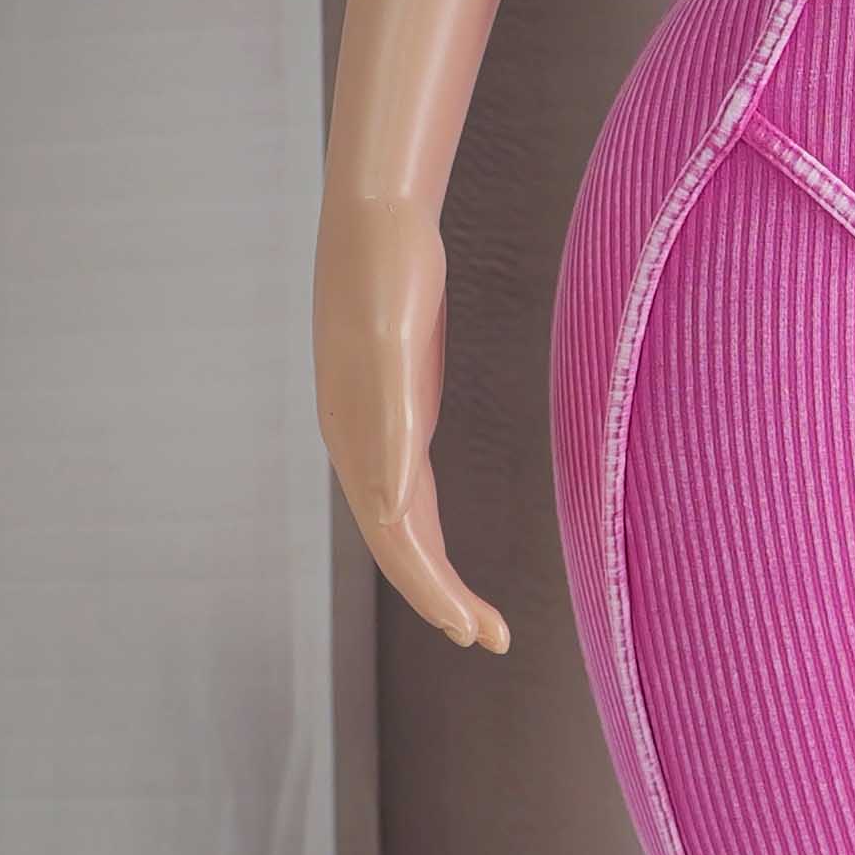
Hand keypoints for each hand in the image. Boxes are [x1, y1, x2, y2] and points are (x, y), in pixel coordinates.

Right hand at [312, 189, 509, 651]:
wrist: (376, 214)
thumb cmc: (385, 273)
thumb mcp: (394, 345)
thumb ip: (390, 424)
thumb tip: (390, 502)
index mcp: (360, 437)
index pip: (396, 536)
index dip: (432, 588)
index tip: (472, 629)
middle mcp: (362, 441)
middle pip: (399, 541)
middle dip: (441, 596)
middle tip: (493, 639)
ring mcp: (378, 424)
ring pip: (403, 519)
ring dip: (436, 571)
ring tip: (477, 617)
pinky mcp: (399, 403)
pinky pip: (409, 486)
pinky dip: (429, 528)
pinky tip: (442, 545)